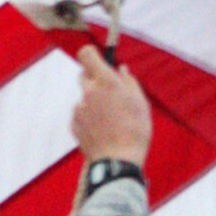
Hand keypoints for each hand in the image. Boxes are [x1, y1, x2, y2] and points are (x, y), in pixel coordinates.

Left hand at [71, 45, 152, 164]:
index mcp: (106, 82)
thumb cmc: (134, 132)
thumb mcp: (141, 104)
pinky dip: (89, 119)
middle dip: (95, 80)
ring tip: (111, 121)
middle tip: (110, 94)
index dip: (91, 54)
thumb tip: (121, 70)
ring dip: (94, 103)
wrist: (118, 162)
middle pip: (84, 75)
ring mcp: (79, 107)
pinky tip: (103, 132)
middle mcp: (89, 91)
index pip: (87, 54)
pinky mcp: (74, 123)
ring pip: (85, 97)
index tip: (98, 60)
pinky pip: (81, 115)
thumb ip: (129, 82)